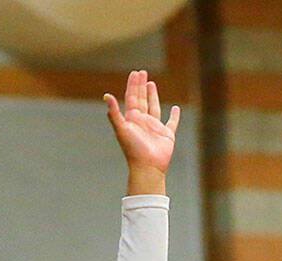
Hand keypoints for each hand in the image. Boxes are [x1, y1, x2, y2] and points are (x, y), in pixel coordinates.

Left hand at [104, 70, 179, 191]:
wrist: (147, 167)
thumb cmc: (133, 150)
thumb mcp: (122, 129)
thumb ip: (114, 113)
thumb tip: (106, 95)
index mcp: (132, 118)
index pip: (132, 97)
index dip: (133, 85)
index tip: (135, 73)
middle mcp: (143, 121)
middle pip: (141, 99)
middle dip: (141, 86)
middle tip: (142, 72)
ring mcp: (155, 127)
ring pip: (154, 107)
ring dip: (153, 95)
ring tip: (152, 84)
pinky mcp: (166, 135)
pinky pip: (172, 123)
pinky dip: (174, 116)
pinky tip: (176, 108)